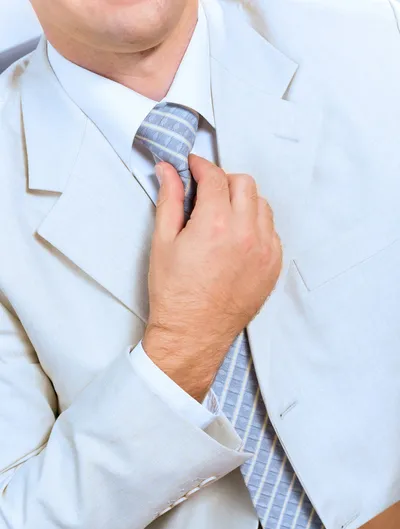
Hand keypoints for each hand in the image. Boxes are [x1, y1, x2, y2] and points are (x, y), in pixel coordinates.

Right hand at [142, 155, 281, 400]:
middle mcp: (246, 233)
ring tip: (223, 215)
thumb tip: (168, 171)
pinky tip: (238, 237)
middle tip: (207, 192)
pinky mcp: (273, 266)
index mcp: (215, 224)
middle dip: (223, 180)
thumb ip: (170, 200)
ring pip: (262, 205)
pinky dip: (256, 225)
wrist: (193, 333)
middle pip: (244, 184)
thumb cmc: (175, 294)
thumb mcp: (163, 242)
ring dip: (243, 201)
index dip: (201, 166)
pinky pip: (272, 231)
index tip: (193, 166)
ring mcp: (264, 251)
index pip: (215, 177)